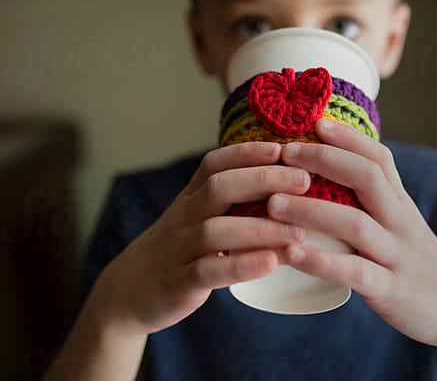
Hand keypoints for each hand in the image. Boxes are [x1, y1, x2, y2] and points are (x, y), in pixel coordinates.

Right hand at [87, 142, 309, 336]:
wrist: (128, 293)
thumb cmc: (177, 251)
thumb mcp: (195, 219)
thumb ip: (227, 202)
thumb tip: (281, 185)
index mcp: (190, 198)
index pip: (214, 164)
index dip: (247, 152)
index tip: (282, 147)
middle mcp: (183, 217)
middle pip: (218, 188)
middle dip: (263, 180)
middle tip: (303, 180)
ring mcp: (178, 249)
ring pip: (216, 230)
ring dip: (261, 228)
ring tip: (298, 232)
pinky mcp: (178, 283)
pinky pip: (208, 272)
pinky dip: (242, 267)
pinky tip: (272, 263)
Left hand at [267, 119, 436, 362]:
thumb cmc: (414, 262)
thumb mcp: (400, 224)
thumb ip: (373, 202)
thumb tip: (329, 177)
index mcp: (400, 204)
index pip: (379, 158)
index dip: (348, 137)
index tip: (316, 121)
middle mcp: (400, 222)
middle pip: (367, 178)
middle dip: (325, 159)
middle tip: (284, 153)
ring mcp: (396, 255)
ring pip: (356, 224)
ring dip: (311, 210)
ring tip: (272, 203)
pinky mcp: (390, 290)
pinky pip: (355, 272)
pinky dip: (321, 261)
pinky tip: (291, 254)